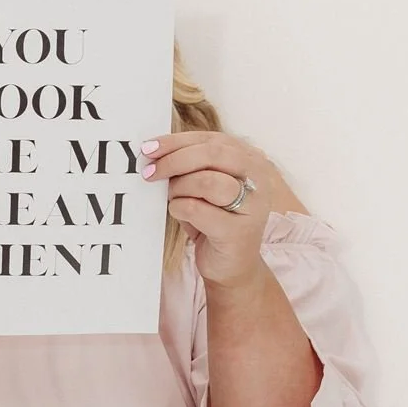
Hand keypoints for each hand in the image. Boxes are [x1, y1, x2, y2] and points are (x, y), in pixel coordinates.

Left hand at [141, 130, 279, 287]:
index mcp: (250, 160)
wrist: (232, 267)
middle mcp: (258, 178)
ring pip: (206, 180)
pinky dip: (179, 208)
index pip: (211, 139)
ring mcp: (252, 205)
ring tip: (172, 198)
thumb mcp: (204, 187)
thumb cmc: (214, 221)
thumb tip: (155, 150)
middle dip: (174, 160)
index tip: (149, 148)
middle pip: (211, 154)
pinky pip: (197, 209)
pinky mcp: (239, 231)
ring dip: (178, 188)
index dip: (177, 141)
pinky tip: (179, 213)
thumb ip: (190, 165)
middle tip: (149, 172)